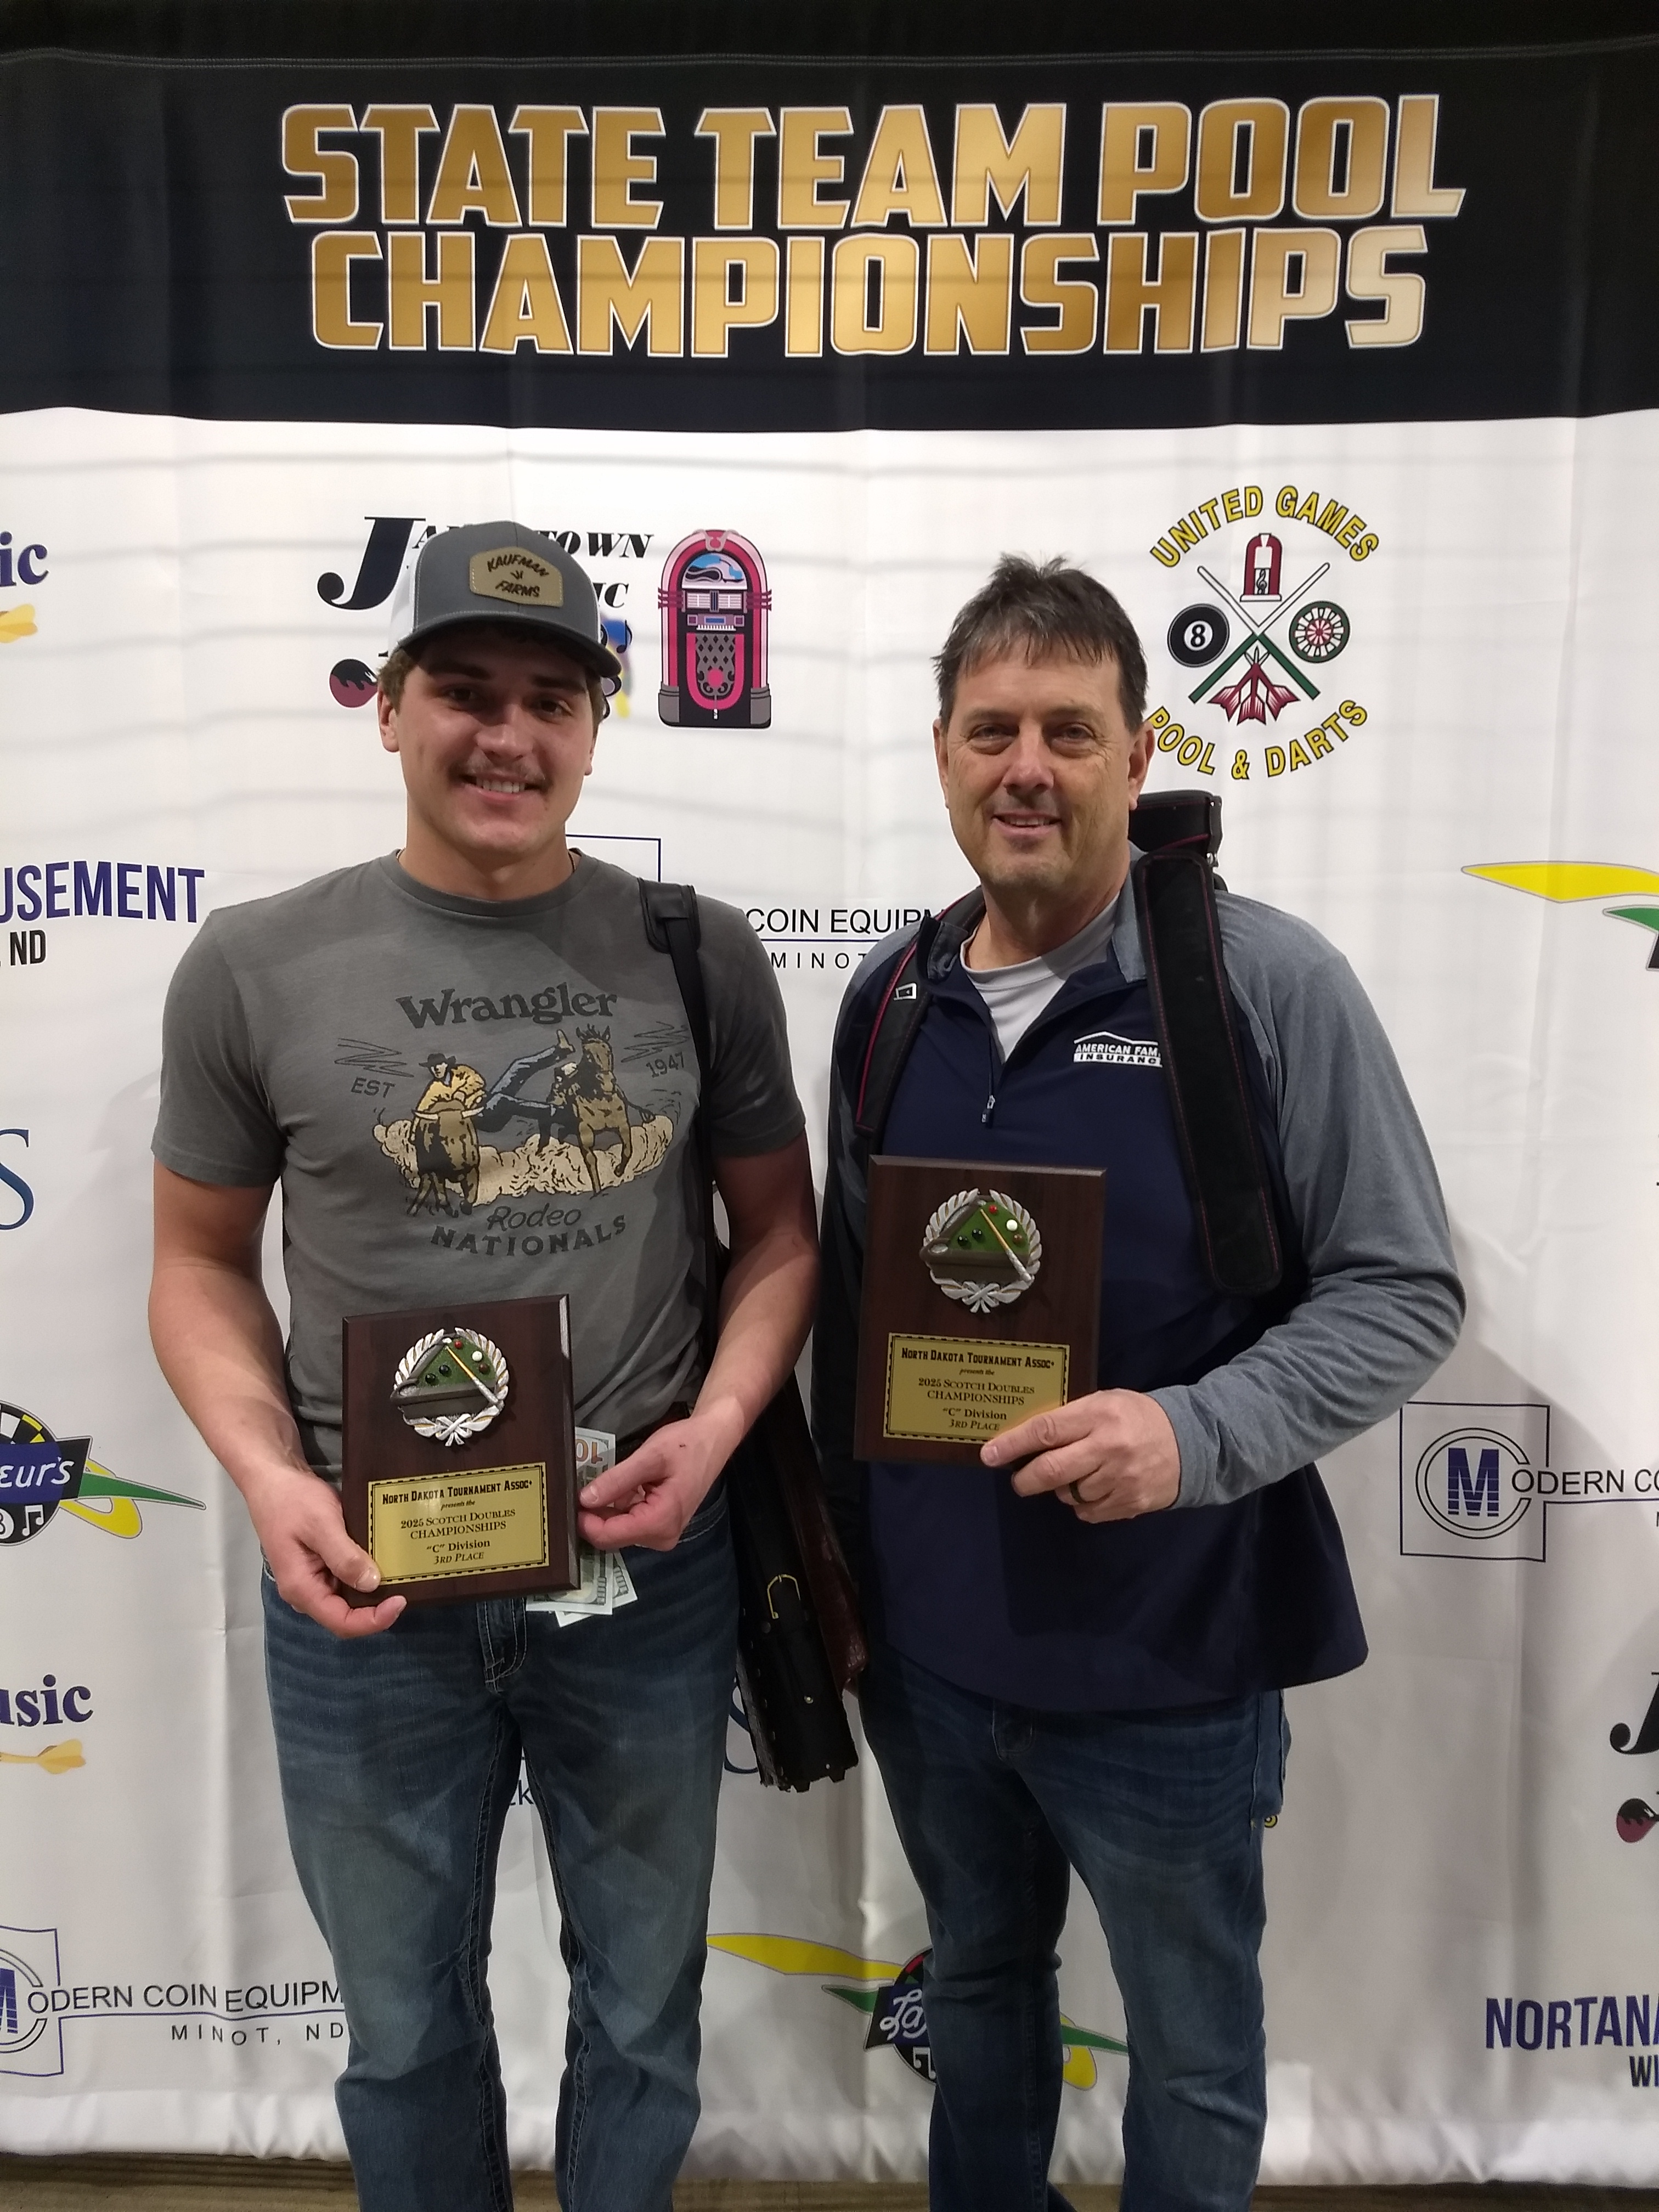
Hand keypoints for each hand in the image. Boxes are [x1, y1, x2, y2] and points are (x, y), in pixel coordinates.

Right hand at [241, 1462, 405, 1637]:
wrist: (273, 1478)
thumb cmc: (293, 1500)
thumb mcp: (322, 1524)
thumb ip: (344, 1556)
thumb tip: (372, 1584)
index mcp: (301, 1588)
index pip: (340, 1622)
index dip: (373, 1620)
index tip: (401, 1601)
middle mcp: (305, 1591)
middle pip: (345, 1615)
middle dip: (377, 1608)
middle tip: (407, 1587)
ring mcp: (313, 1579)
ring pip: (347, 1598)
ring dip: (373, 1592)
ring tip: (402, 1577)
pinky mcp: (320, 1565)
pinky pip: (345, 1579)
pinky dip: (365, 1574)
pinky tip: (386, 1562)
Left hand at [577, 1412, 730, 1551]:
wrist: (713, 1440)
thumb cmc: (686, 1445)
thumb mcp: (649, 1457)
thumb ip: (617, 1480)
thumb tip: (585, 1500)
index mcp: (660, 1522)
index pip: (609, 1536)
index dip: (584, 1521)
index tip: (569, 1498)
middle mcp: (661, 1537)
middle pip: (612, 1536)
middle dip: (594, 1515)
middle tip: (580, 1486)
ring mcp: (661, 1533)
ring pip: (618, 1529)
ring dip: (606, 1508)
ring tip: (603, 1481)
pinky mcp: (659, 1526)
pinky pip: (628, 1521)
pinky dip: (619, 1505)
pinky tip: (622, 1484)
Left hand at [982, 1390, 1180, 1522]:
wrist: (1192, 1442)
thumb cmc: (1137, 1417)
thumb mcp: (1106, 1403)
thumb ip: (1072, 1419)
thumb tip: (1028, 1442)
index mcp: (1100, 1414)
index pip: (1046, 1430)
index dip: (1013, 1444)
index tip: (988, 1454)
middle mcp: (1109, 1447)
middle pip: (1052, 1470)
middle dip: (1026, 1479)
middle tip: (1018, 1481)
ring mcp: (1121, 1479)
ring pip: (1069, 1494)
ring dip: (1063, 1489)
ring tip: (1077, 1474)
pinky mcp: (1131, 1503)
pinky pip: (1088, 1512)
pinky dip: (1083, 1504)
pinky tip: (1096, 1489)